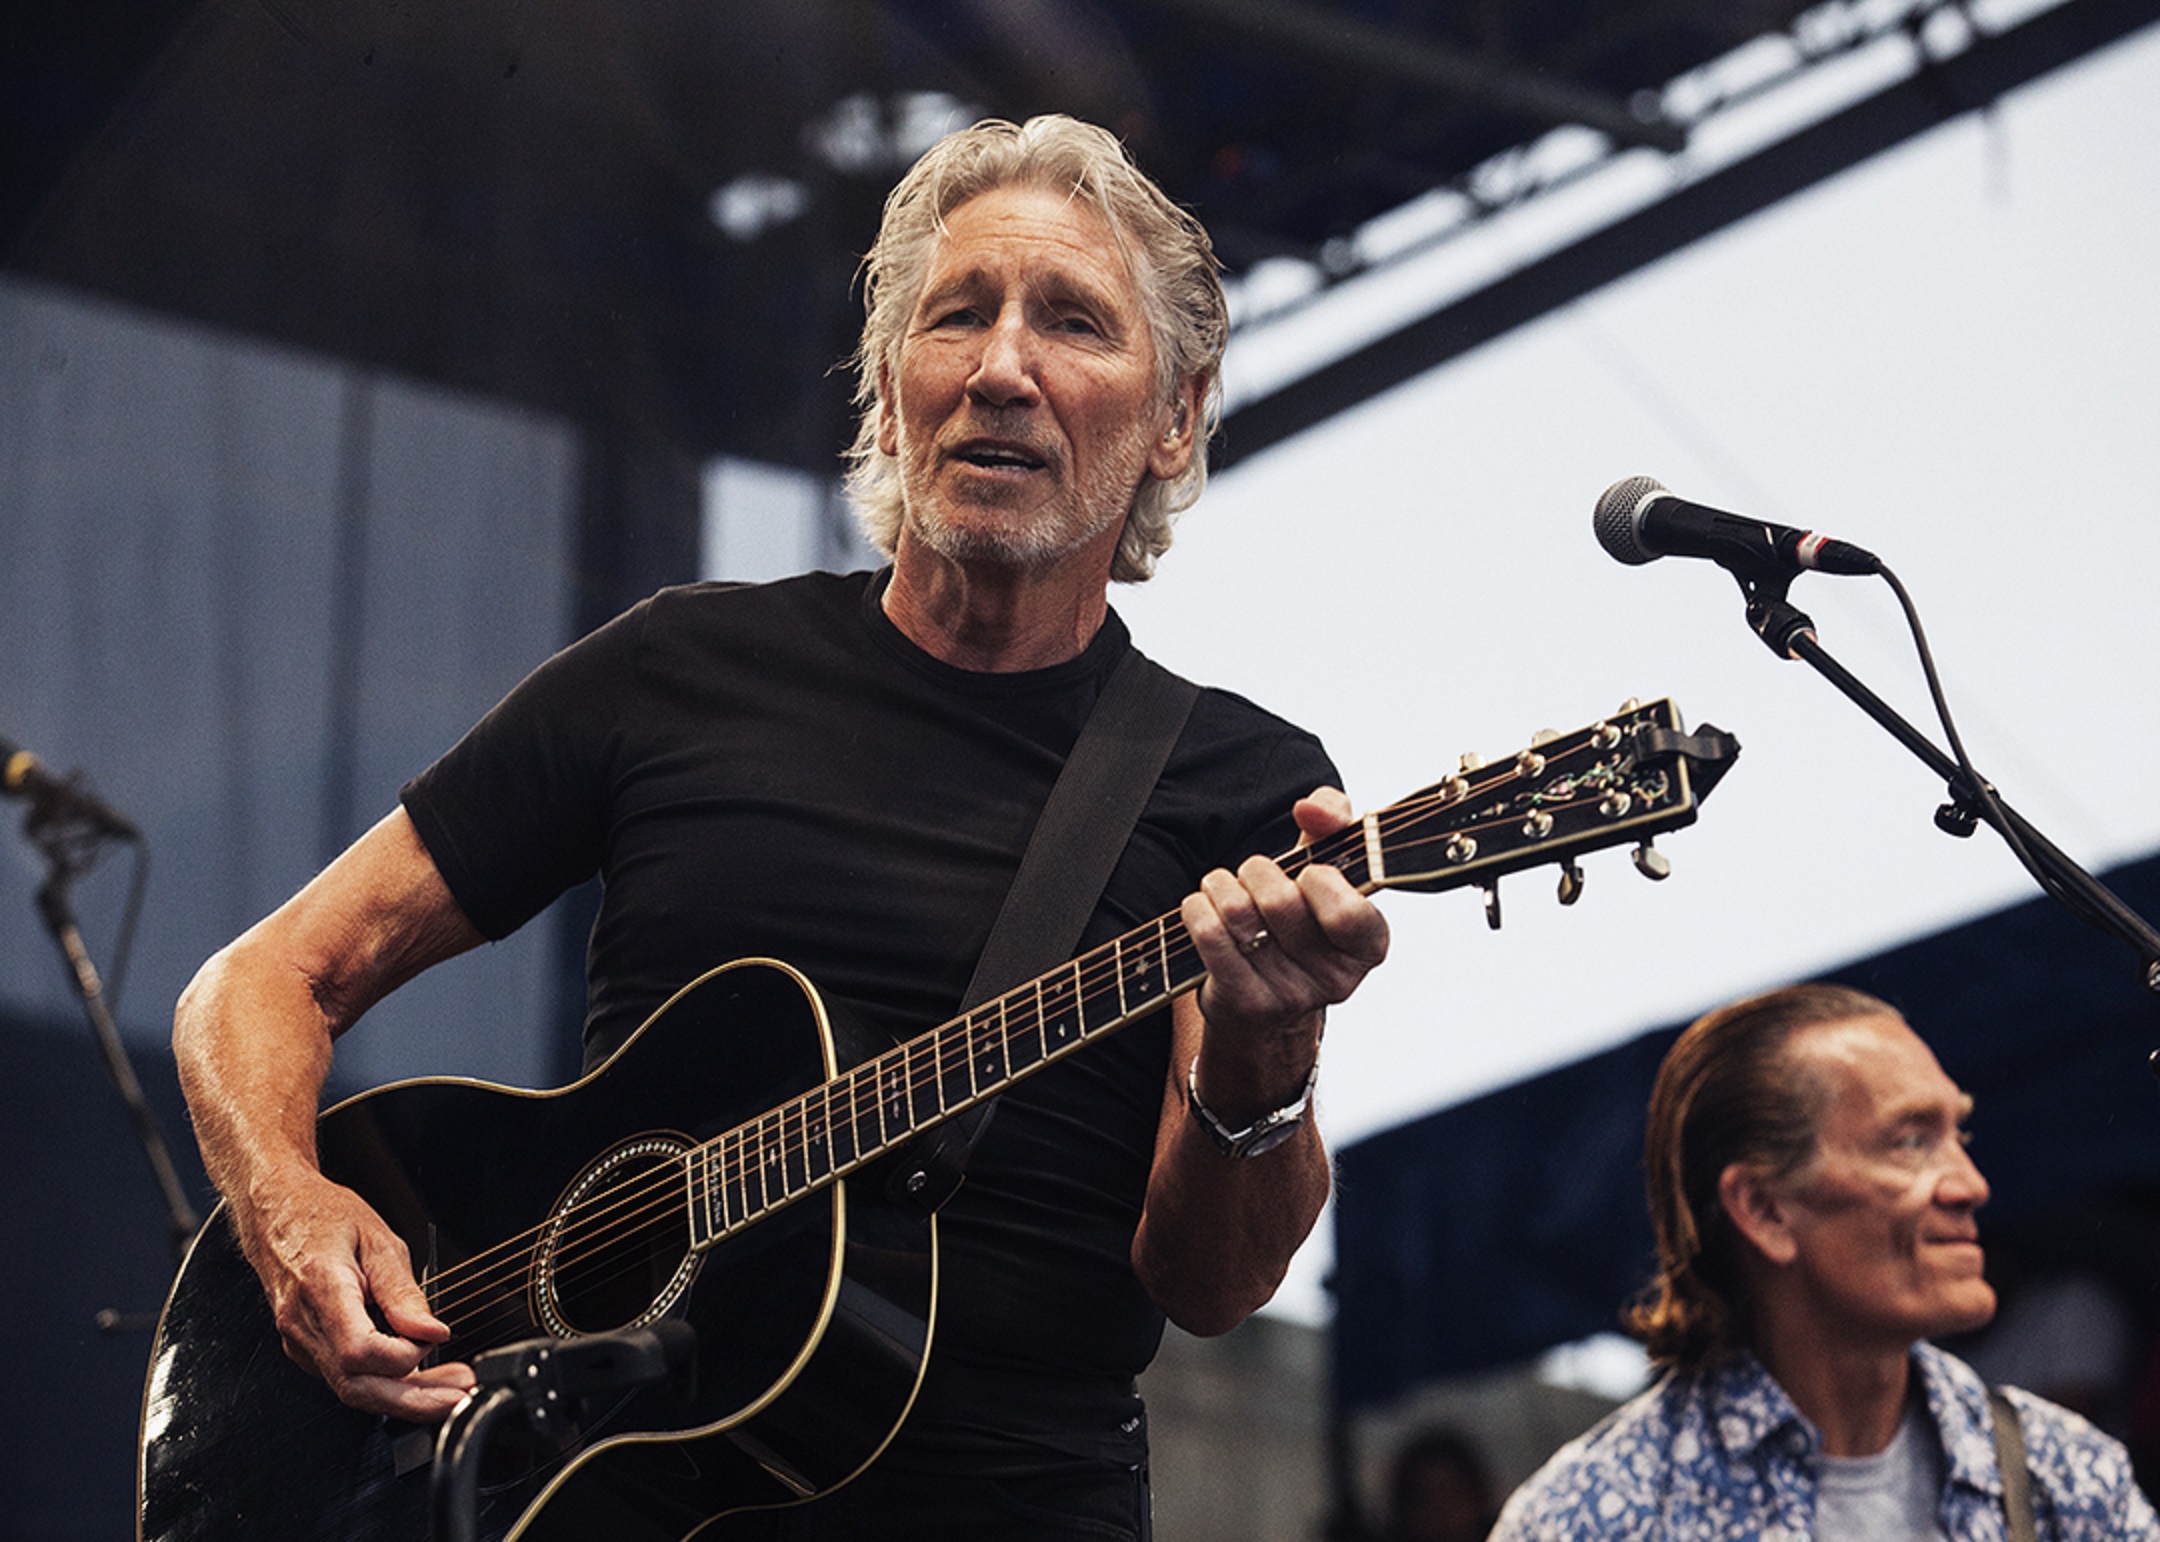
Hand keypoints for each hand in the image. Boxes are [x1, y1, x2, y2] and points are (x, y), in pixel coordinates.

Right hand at [240, 1168, 473, 1421]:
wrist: (277, 1212)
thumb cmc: (324, 1217)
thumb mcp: (379, 1240)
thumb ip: (404, 1292)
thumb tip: (432, 1332)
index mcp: (321, 1289)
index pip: (359, 1351)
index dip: (404, 1355)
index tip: (436, 1338)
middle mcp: (303, 1324)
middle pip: (357, 1387)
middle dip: (414, 1402)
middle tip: (458, 1396)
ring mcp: (299, 1342)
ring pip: (351, 1390)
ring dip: (403, 1398)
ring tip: (447, 1391)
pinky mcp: (305, 1348)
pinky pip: (345, 1377)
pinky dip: (382, 1384)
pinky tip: (415, 1378)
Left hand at [1180, 787, 1388, 1113]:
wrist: (1265, 1006)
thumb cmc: (1299, 924)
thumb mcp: (1325, 872)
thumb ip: (1333, 823)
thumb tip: (1312, 807)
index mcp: (1369, 945)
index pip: (1350, 913)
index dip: (1321, 880)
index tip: (1309, 872)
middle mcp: (1336, 979)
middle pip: (1281, 902)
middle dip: (1257, 871)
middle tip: (1254, 877)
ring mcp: (1290, 996)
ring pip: (1240, 914)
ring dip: (1222, 886)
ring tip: (1224, 889)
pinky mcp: (1246, 1003)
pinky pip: (1210, 936)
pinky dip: (1198, 908)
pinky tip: (1203, 908)